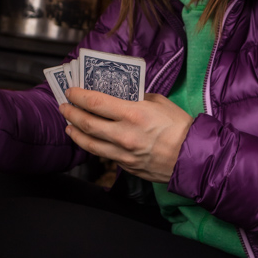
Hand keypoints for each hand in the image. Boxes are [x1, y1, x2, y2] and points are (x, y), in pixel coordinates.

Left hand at [60, 89, 193, 183]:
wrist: (193, 157)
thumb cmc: (180, 127)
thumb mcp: (159, 102)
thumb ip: (137, 98)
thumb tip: (122, 96)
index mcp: (132, 114)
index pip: (95, 102)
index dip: (78, 96)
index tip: (71, 91)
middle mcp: (123, 135)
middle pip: (86, 123)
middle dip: (71, 113)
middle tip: (64, 106)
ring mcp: (123, 154)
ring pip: (89, 144)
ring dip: (75, 132)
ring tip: (69, 126)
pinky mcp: (126, 166)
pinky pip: (104, 155)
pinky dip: (93, 146)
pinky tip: (89, 140)